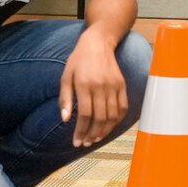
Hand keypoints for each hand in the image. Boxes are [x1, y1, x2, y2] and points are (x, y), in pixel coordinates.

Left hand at [60, 29, 127, 147]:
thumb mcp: (66, 76)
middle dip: (92, 134)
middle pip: (99, 118)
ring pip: (112, 116)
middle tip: (85, 143)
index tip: (77, 142)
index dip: (81, 131)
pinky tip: (108, 127)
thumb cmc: (78, 60)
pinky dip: (117, 121)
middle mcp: (101, 86)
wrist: (98, 43)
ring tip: (95, 138)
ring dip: (104, 131)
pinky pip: (122, 108)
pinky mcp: (122, 85)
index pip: (85, 115)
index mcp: (84, 84)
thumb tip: (65, 119)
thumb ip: (65, 98)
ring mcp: (114, 86)